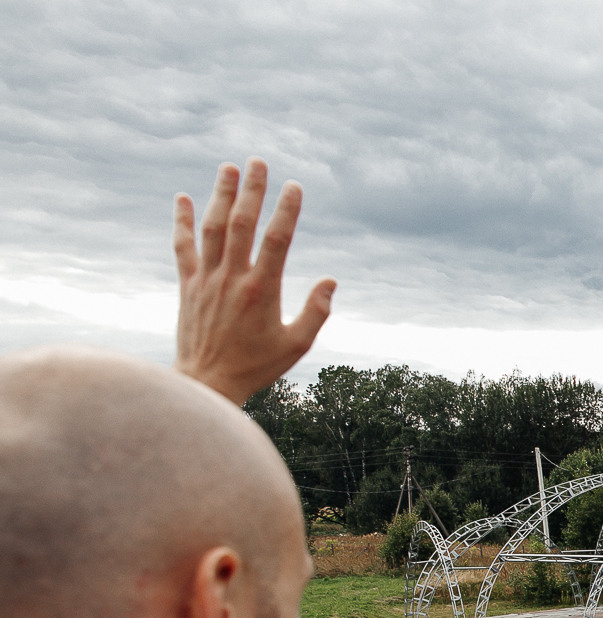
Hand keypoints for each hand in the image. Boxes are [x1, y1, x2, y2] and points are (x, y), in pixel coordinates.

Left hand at [173, 159, 336, 404]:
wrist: (207, 382)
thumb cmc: (256, 366)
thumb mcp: (297, 345)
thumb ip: (316, 312)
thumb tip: (331, 281)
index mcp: (262, 291)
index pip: (277, 240)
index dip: (286, 211)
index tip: (294, 187)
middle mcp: (232, 278)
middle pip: (242, 224)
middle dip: (251, 190)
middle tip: (258, 162)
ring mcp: (206, 279)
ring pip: (213, 228)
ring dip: (221, 195)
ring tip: (228, 168)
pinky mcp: (188, 285)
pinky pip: (183, 246)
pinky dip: (182, 221)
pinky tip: (182, 199)